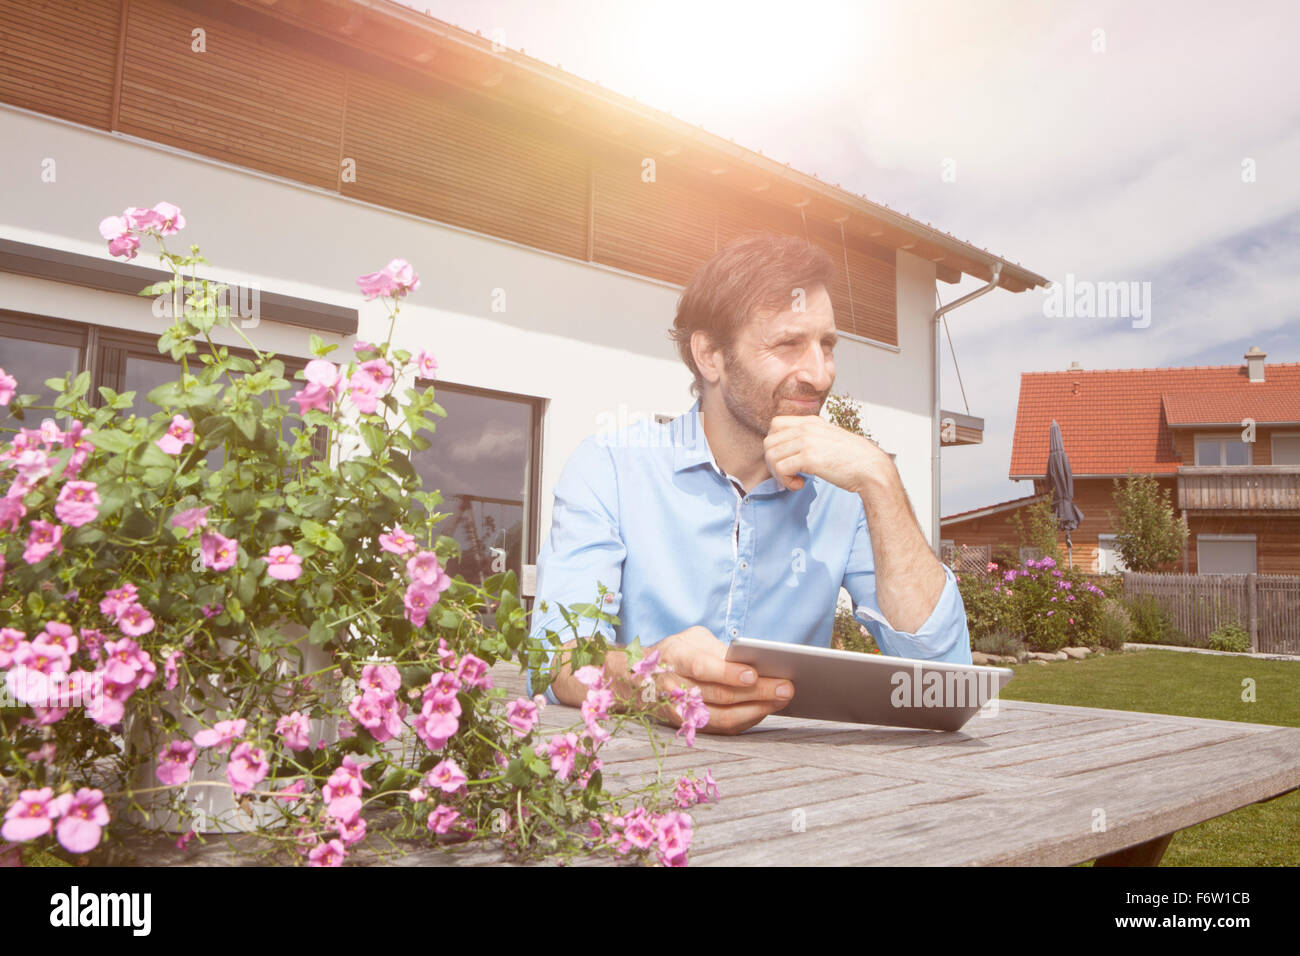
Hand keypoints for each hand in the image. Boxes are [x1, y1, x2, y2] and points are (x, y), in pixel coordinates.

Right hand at [645, 626, 793, 734]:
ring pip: (722, 718)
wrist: (637, 682)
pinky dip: (747, 719)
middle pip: (718, 696)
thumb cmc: (675, 654)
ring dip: (757, 710)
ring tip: (782, 699)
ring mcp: (681, 712)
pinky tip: (767, 708)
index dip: (727, 673)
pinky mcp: (690, 728)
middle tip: (785, 687)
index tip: (754, 674)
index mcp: (674, 658)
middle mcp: (675, 688)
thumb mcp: (691, 639)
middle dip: (756, 693)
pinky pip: (722, 728)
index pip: (702, 668)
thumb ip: (717, 649)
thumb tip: (752, 661)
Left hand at [763, 414, 888, 493]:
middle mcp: (806, 428)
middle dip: (773, 463)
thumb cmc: (853, 459)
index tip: (787, 459)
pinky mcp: (809, 457)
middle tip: (787, 475)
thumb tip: (790, 450)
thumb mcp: (828, 439)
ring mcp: (807, 441)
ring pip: (771, 456)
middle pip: (769, 442)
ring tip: (795, 481)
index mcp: (811, 421)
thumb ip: (811, 439)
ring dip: (778, 474)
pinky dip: (786, 481)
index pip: (775, 425)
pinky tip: (800, 484)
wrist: (871, 468)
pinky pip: (780, 468)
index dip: (775, 445)